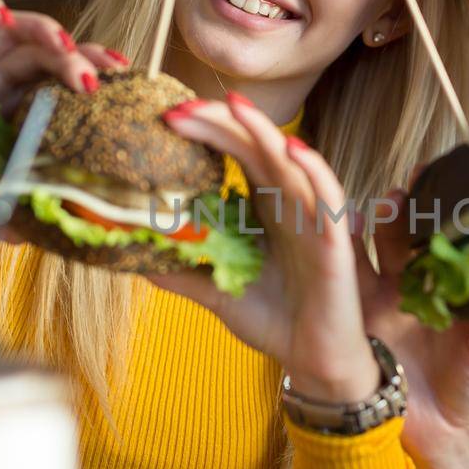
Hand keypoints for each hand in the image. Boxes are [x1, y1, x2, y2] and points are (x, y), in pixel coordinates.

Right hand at [0, 0, 124, 227]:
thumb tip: (31, 239)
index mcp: (9, 113)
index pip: (59, 88)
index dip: (90, 81)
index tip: (121, 87)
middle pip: (45, 56)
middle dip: (78, 58)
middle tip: (98, 75)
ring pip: (14, 29)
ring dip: (44, 30)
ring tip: (63, 47)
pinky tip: (1, 11)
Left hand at [154, 95, 380, 403]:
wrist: (315, 362)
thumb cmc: (275, 320)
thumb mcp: (217, 290)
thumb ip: (181, 270)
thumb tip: (132, 253)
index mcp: (266, 207)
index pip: (236, 153)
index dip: (207, 131)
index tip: (168, 117)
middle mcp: (291, 202)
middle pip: (257, 146)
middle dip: (220, 123)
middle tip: (181, 108)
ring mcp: (314, 217)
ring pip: (291, 161)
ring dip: (263, 132)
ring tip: (233, 107)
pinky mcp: (335, 240)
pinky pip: (329, 197)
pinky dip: (314, 170)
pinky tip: (292, 148)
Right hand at [357, 187, 468, 468]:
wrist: (444, 438)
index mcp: (440, 284)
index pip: (435, 235)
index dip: (436, 208)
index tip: (442, 182)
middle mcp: (403, 287)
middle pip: (393, 238)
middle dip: (396, 212)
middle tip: (402, 194)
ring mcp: (372, 306)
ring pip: (360, 259)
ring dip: (360, 235)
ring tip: (368, 214)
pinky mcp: (349, 331)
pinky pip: (336, 300)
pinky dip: (332, 275)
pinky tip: (329, 251)